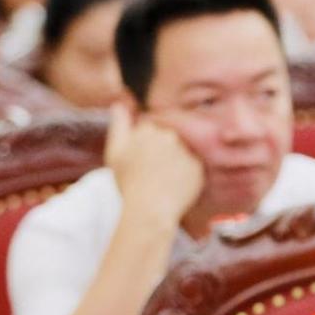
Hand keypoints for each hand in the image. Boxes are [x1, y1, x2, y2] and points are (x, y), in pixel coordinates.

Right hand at [105, 103, 203, 227]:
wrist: (148, 209)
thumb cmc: (128, 182)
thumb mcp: (115, 152)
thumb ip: (118, 126)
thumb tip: (119, 105)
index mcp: (147, 130)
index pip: (150, 129)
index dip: (145, 145)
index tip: (142, 161)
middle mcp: (169, 136)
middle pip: (168, 138)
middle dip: (162, 151)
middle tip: (152, 172)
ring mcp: (185, 151)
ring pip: (181, 152)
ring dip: (175, 161)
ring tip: (163, 180)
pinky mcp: (199, 166)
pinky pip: (192, 166)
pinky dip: (185, 174)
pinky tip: (174, 186)